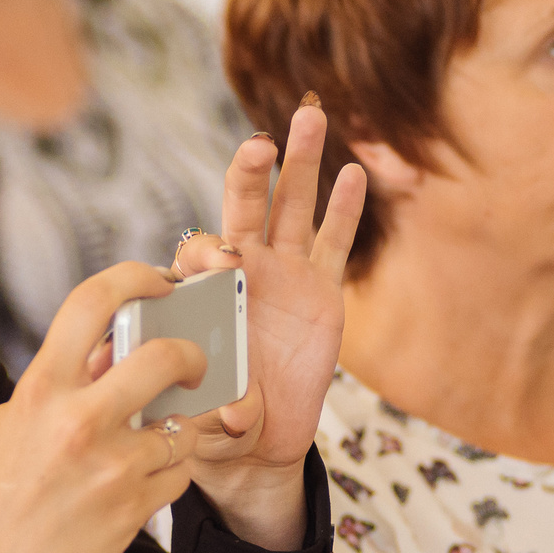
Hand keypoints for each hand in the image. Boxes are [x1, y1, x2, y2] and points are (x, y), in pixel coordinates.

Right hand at [0, 263, 208, 552]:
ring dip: (177, 426)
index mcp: (41, 390)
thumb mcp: (10, 426)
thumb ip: (58, 386)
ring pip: (182, 424)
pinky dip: (169, 471)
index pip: (93, 302)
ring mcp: (112, 468)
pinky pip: (179, 473)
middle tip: (192, 361)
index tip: (158, 284)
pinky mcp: (133, 510)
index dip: (135, 278)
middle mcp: (79, 423)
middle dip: (190, 354)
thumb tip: (107, 352)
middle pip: (163, 357)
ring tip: (155, 436)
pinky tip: (144, 478)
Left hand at [173, 99, 365, 543]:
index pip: (199, 255)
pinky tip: (354, 173)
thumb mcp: (201, 419)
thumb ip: (214, 413)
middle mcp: (241, 271)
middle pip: (243, 208)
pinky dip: (344, 209)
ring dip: (300, 163)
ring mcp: (283, 273)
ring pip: (292, 208)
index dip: (207, 254)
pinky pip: (335, 242)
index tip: (219, 264)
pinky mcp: (321, 289)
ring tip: (311, 114)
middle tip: (259, 144)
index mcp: (201, 293)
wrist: (252, 437)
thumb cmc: (210, 421)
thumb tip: (232, 416)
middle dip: (250, 173)